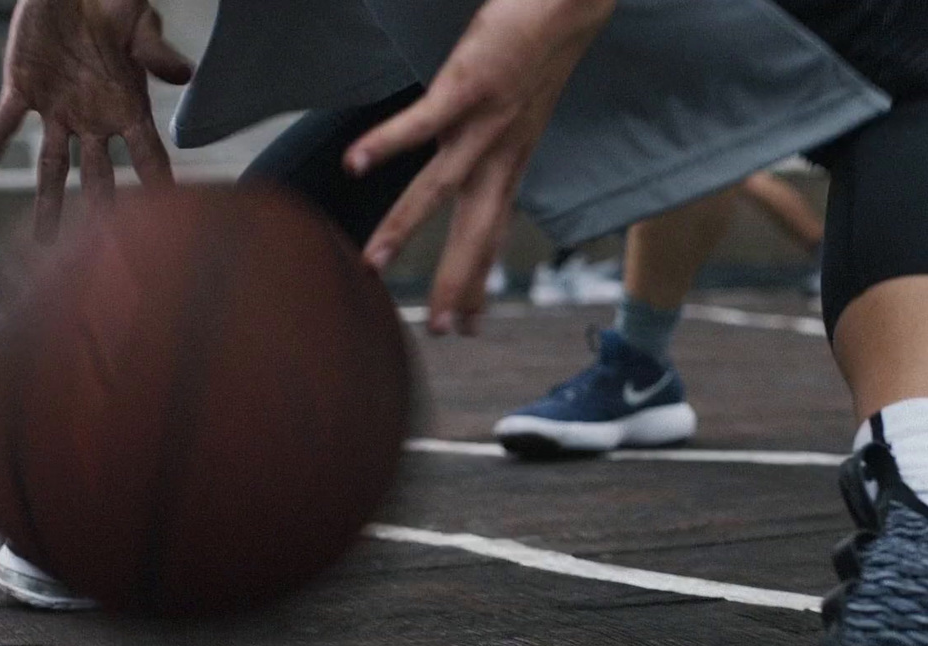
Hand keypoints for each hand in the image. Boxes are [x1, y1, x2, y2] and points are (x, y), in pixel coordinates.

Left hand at [0, 0, 193, 240]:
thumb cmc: (116, 4)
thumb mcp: (141, 24)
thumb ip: (158, 52)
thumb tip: (185, 75)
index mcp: (129, 109)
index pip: (148, 157)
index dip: (158, 187)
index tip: (169, 223)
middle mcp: (95, 120)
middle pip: (100, 175)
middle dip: (102, 212)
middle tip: (106, 254)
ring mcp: (59, 109)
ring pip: (52, 164)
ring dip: (49, 201)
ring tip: (45, 241)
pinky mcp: (23, 88)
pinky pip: (5, 121)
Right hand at [346, 0, 615, 335]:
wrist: (571, 5)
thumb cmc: (539, 49)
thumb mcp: (523, 111)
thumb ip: (500, 145)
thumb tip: (482, 169)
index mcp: (514, 161)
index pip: (495, 234)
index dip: (480, 280)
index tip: (468, 325)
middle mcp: (503, 152)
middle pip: (476, 230)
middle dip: (457, 282)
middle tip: (440, 331)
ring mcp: (485, 121)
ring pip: (442, 188)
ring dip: (405, 228)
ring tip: (373, 263)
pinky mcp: (468, 84)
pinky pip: (421, 122)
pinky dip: (387, 143)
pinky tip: (356, 164)